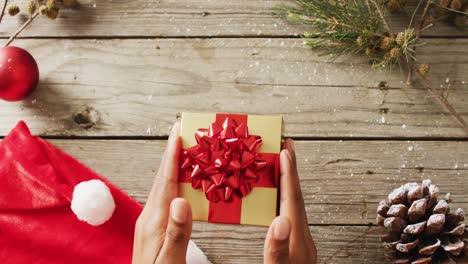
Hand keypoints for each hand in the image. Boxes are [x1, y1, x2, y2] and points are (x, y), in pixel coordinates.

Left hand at [133, 122, 192, 263]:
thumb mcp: (170, 261)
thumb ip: (177, 232)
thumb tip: (182, 200)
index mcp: (155, 219)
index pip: (165, 180)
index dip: (172, 155)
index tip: (178, 132)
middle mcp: (150, 215)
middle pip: (163, 177)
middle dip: (173, 153)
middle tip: (184, 132)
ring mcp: (151, 220)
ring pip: (165, 185)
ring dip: (175, 165)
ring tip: (188, 150)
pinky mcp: (156, 226)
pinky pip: (167, 196)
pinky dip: (177, 182)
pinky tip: (185, 183)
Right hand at [264, 139, 316, 263]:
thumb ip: (278, 251)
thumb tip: (279, 221)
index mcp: (298, 240)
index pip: (292, 201)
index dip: (288, 175)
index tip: (286, 150)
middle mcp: (302, 238)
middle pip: (295, 198)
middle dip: (290, 172)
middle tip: (285, 147)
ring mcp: (301, 244)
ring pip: (293, 207)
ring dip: (287, 185)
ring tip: (279, 167)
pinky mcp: (297, 250)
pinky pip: (289, 216)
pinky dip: (283, 202)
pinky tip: (276, 203)